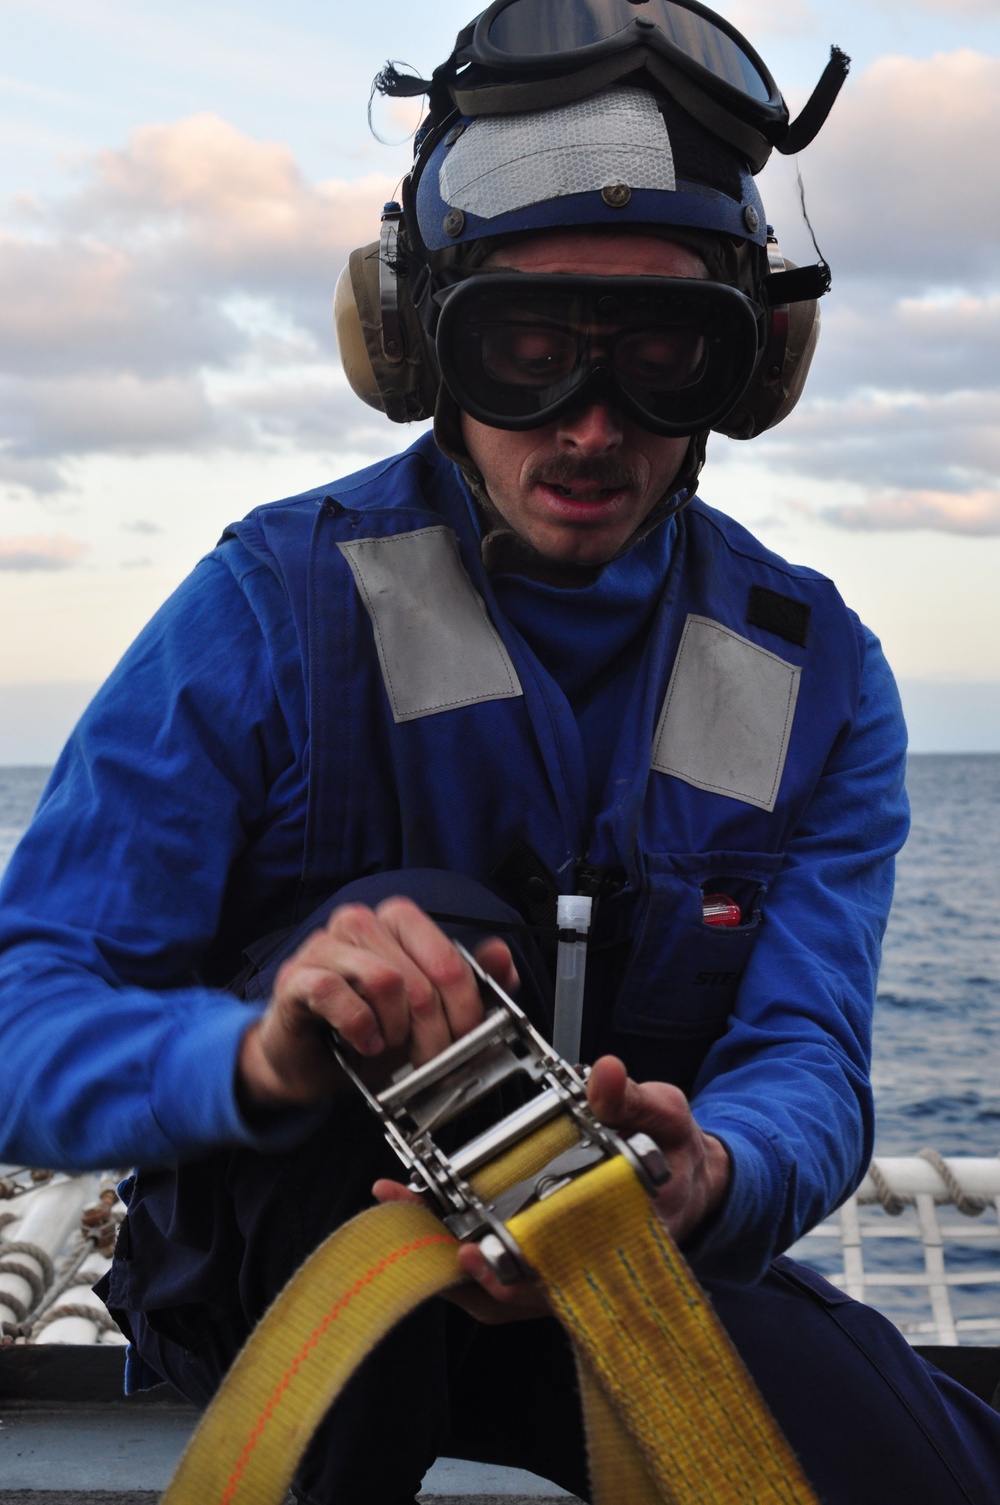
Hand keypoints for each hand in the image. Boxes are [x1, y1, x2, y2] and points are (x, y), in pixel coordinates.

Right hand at [236, 898, 517, 1111]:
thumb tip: (502, 958)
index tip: (465, 1038)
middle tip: (431, 1058)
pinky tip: (364, 1043)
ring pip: (384, 980)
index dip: (464, 1005)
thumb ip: (467, 983)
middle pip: (420, 976)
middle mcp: (359, 922)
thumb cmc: (369, 1028)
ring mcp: (324, 946)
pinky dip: (359, 1026)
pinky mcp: (295, 976)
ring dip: (395, 1028)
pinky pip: (335, 993)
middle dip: (434, 1029)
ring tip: (390, 1046)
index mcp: (396, 921)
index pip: (447, 956)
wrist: (310, 1060)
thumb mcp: (427, 1011)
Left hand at [374, 1054, 730, 1323]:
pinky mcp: (539, 1256)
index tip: (468, 1255)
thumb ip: (633, 1100)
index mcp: (615, 1239)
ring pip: (490, 1286)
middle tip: (406, 1219)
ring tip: (398, 1207)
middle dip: (451, 1264)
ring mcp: (556, 1267)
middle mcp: (580, 1266)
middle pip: (506, 1292)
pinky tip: (420, 1211)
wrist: (684, 1178)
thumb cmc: (673, 1154)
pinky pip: (490, 1267)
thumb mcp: (664, 1118)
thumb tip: (604, 1074)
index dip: (506, 1277)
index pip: (554, 1276)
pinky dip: (452, 1248)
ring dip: (441, 1255)